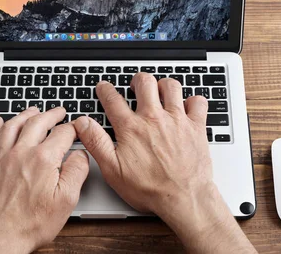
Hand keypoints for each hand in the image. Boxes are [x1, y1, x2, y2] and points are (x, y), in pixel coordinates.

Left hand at [0, 107, 88, 253]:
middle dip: (51, 114)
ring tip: (33, 111)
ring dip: (25, 115)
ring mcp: (2, 159)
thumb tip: (81, 155)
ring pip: (13, 126)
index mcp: (43, 160)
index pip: (62, 133)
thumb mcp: (66, 201)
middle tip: (59, 111)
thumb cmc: (30, 225)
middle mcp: (21, 154)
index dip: (73, 128)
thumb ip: (76, 172)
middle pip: (37, 122)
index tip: (77, 127)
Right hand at [74, 74, 254, 252]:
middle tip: (135, 85)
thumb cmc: (150, 188)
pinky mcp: (196, 127)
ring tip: (160, 91)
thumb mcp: (113, 170)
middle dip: (137, 80)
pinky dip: (192, 100)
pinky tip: (187, 106)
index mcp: (132, 128)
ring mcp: (177, 120)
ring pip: (171, 86)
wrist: (184, 198)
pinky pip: (197, 102)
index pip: (113, 99)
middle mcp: (154, 118)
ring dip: (164, 85)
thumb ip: (96, 143)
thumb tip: (83, 124)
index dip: (105, 90)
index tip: (103, 87)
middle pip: (145, 82)